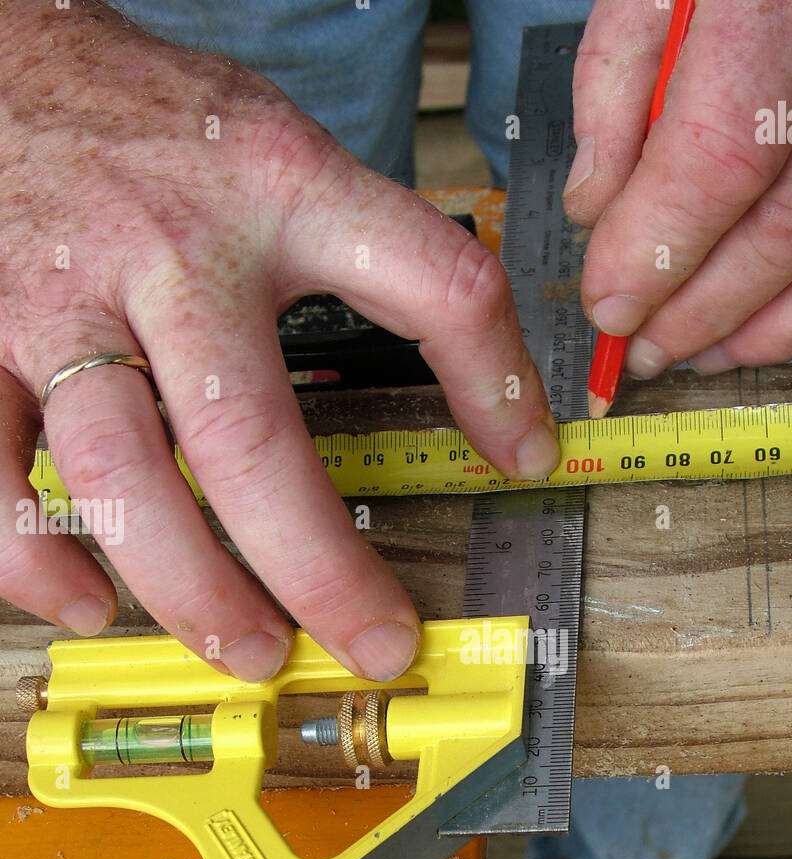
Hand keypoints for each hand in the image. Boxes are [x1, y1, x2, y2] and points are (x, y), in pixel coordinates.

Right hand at [0, 1, 558, 681]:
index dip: (496, 380)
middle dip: (317, 565)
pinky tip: (85, 599)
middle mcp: (172, 256)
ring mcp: (64, 301)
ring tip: (248, 649)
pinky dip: (32, 551)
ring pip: (117, 473)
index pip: (431, 280)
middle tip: (373, 643)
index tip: (526, 461)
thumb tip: (485, 391)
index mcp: (279, 194)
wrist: (6, 62)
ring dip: (187, 585)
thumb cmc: (162, 126)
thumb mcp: (290, 151)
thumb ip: (381, 253)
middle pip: (249, 435)